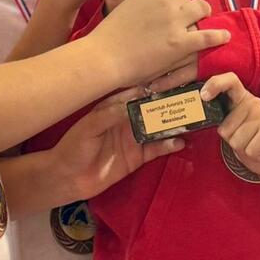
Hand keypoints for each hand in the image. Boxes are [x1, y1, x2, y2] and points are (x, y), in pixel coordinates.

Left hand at [53, 93, 184, 198]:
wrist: (67, 179)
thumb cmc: (73, 148)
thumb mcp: (89, 128)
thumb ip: (109, 115)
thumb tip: (134, 102)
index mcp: (114, 108)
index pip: (137, 94)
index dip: (153, 88)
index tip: (172, 81)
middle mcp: (127, 121)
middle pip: (151, 110)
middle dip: (168, 105)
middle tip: (190, 99)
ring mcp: (133, 139)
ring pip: (157, 129)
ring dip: (172, 124)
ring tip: (192, 118)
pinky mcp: (137, 158)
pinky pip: (156, 149)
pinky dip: (169, 145)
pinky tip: (181, 142)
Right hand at [95, 0, 230, 86]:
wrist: (104, 56)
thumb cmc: (108, 35)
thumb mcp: (124, 6)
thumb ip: (142, 1)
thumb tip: (152, 4)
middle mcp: (166, 1)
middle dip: (190, 6)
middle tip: (187, 17)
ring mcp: (175, 22)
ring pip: (202, 9)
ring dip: (204, 16)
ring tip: (205, 23)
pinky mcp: (181, 43)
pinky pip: (208, 36)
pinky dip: (219, 36)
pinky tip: (225, 37)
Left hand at [201, 72, 259, 182]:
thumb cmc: (254, 142)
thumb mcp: (236, 128)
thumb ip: (223, 120)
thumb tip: (203, 116)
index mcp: (242, 99)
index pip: (229, 80)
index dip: (214, 83)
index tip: (203, 96)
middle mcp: (253, 103)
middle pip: (225, 128)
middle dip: (232, 141)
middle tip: (247, 141)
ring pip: (235, 141)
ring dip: (243, 149)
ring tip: (255, 145)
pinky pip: (248, 149)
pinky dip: (253, 155)